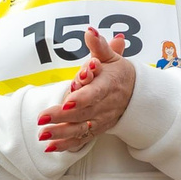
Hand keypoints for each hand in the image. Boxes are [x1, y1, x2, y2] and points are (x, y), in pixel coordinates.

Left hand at [37, 26, 137, 152]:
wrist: (137, 94)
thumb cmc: (119, 73)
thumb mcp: (111, 57)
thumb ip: (99, 46)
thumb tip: (89, 32)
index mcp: (107, 85)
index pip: (95, 93)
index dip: (82, 98)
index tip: (68, 100)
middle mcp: (104, 105)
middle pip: (82, 113)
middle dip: (62, 117)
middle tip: (43, 118)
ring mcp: (100, 120)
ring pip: (80, 128)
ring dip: (60, 133)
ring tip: (42, 135)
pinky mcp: (96, 129)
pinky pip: (81, 139)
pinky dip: (66, 145)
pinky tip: (50, 147)